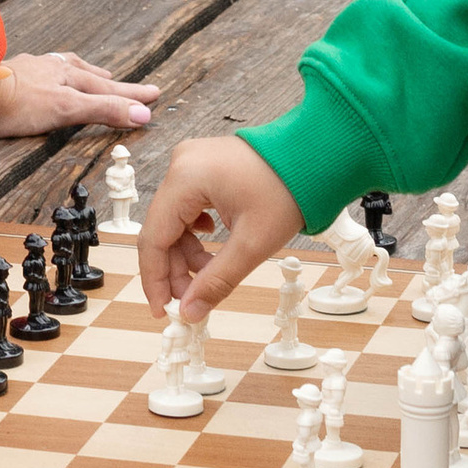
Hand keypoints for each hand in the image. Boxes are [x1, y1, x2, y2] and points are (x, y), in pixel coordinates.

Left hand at [0, 51, 158, 140]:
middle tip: (140, 88)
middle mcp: (52, 68)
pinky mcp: (11, 76)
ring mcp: (30, 70)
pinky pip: (44, 70)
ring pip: (67, 68)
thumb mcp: (66, 109)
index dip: (131, 95)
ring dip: (87, 74)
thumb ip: (103, 109)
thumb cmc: (14, 103)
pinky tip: (49, 76)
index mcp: (67, 75)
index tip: (154, 96)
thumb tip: (143, 113)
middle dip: (116, 83)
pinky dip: (57, 72)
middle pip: (92, 75)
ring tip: (99, 74)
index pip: (108, 87)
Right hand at [138, 132, 305, 320]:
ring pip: (174, 221)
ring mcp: (190, 163)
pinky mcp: (202, 166)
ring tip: (211, 272)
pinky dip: (196, 233)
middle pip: (162, 230)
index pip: (153, 238)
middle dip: (176, 269)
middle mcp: (180, 164)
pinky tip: (214, 243)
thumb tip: (189, 312)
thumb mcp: (251, 244)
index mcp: (185, 178)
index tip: (161, 310)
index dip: (154, 279)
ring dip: (189, 253)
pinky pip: (186, 206)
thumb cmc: (288, 189)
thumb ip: (216, 281)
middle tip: (193, 300)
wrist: (314, 156)